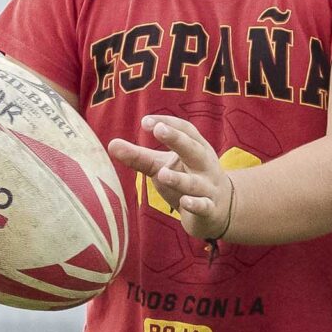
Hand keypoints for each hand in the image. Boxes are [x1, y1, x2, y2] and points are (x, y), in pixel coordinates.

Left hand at [105, 114, 234, 241]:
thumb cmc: (186, 179)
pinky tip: (185, 202)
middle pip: (193, 149)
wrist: (220, 210)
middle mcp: (205, 165)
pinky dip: (196, 204)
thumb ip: (139, 156)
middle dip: (177, 139)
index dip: (168, 124)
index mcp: (196, 148)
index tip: (146, 122)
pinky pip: (204, 206)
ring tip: (162, 174)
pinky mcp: (210, 209)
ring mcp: (209, 188)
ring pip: (195, 183)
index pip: (186, 131)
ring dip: (180, 178)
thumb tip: (111, 144)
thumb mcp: (162, 166)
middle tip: (159, 130)